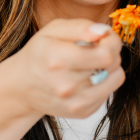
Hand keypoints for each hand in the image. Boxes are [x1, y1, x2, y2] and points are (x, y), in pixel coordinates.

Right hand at [9, 19, 124, 119]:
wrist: (23, 86)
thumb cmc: (40, 53)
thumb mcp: (53, 30)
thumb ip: (79, 26)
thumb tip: (103, 32)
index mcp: (56, 59)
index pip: (105, 54)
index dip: (111, 41)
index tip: (104, 36)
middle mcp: (66, 85)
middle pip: (112, 64)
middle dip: (111, 51)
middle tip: (97, 48)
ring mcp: (75, 102)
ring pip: (116, 78)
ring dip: (110, 67)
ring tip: (93, 62)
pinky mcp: (82, 112)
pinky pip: (109, 92)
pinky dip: (103, 82)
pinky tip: (87, 77)